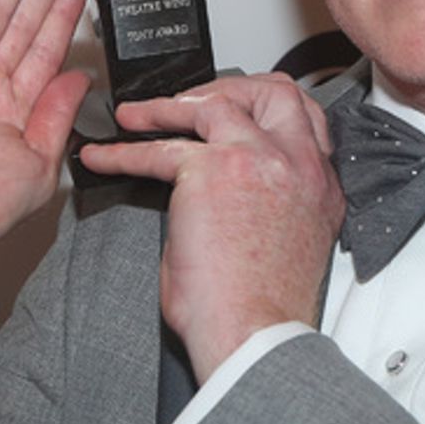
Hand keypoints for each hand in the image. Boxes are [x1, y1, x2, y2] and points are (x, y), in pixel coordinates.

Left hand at [79, 74, 344, 381]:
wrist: (256, 335)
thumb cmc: (264, 308)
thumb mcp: (281, 243)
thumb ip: (261, 205)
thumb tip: (216, 196)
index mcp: (319, 187)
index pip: (306, 123)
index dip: (268, 112)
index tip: (239, 116)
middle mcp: (297, 166)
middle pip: (273, 92)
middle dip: (229, 88)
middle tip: (192, 103)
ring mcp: (258, 159)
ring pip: (215, 102)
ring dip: (169, 106)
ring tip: (136, 116)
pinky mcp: (212, 172)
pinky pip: (160, 147)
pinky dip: (125, 150)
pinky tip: (105, 157)